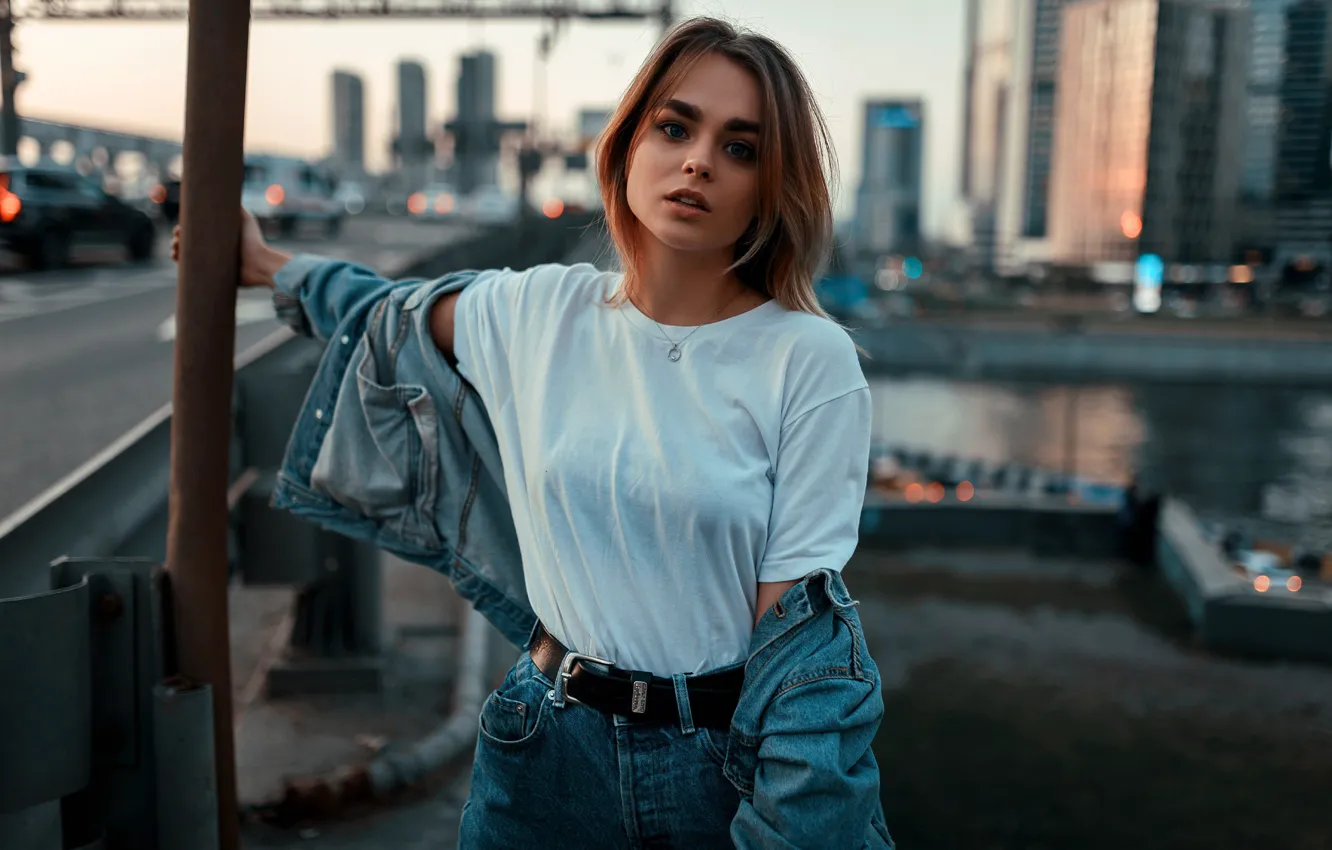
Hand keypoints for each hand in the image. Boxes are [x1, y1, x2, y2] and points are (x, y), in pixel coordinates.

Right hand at [171, 208, 290, 288]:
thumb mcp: (246, 220)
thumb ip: (237, 208)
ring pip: (187, 254)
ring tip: (176, 245)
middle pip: (189, 241)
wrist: (259, 263)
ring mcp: (212, 261)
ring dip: (176, 248)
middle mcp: (213, 248)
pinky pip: (191, 268)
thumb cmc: (254, 241)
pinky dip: (181, 261)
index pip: (196, 230)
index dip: (186, 227)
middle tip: (178, 234)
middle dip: (178, 237)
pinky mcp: (211, 273)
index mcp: (218, 237)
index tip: (180, 226)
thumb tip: (227, 191)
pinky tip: (175, 256)